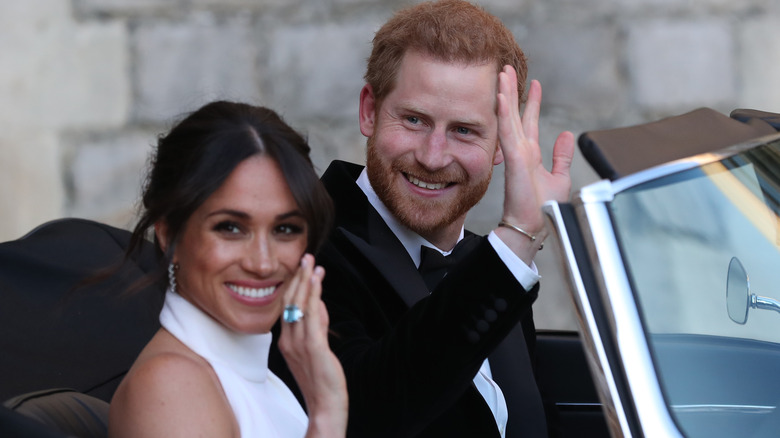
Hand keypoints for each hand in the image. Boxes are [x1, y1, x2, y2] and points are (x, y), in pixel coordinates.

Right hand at [279, 254, 347, 437]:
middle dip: (298, 277)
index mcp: (286, 340)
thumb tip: (319, 303)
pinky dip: (313, 296)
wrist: (325, 404)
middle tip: (306, 257)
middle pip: (290, 302)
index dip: (293, 285)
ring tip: (312, 263)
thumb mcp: (315, 347)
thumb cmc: (321, 378)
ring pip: (299, 305)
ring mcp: (299, 344)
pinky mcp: (313, 347)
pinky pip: (312, 316)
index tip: (301, 267)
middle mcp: (288, 340)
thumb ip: (316, 325)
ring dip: (306, 281)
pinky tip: (317, 282)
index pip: (287, 306)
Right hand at [494, 66, 574, 263]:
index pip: (529, 121)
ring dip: (505, 95)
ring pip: (508, 118)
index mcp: (530, 154)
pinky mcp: (514, 160)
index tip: (534, 83)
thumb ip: (561, 156)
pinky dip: (504, 114)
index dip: (532, 102)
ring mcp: (515, 154)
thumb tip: (566, 134)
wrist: (533, 226)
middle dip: (512, 90)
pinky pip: (507, 132)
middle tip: (508, 68)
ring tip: (502, 73)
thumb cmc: (543, 208)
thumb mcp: (559, 177)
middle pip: (514, 114)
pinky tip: (501, 97)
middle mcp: (520, 151)